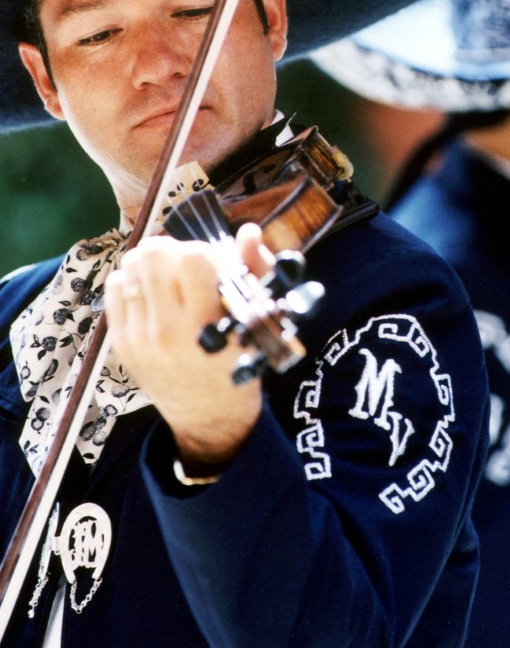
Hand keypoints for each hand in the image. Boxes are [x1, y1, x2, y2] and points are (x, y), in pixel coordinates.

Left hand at [104, 224, 273, 470]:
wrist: (209, 417)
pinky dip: (133, 281)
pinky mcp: (121, 343)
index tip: (211, 266)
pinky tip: (152, 295)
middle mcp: (169, 331)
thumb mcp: (256, 321)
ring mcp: (140, 338)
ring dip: (151, 264)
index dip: (203, 252)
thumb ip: (255, 271)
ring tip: (168, 279)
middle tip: (184, 265)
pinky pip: (115, 287)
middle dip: (172, 250)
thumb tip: (248, 230)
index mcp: (208, 325)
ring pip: (130, 266)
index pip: (192, 258)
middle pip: (153, 254)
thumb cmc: (238, 362)